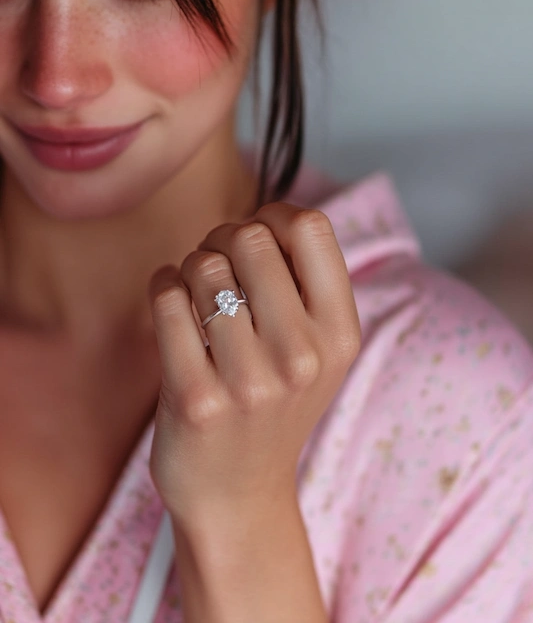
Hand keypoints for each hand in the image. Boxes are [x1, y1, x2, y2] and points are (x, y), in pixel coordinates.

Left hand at [148, 202, 360, 530]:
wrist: (238, 495)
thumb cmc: (273, 404)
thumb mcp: (317, 350)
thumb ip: (304, 283)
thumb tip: (263, 214)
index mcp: (340, 333)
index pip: (311, 226)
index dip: (274, 215)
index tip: (256, 237)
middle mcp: (303, 356)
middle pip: (250, 236)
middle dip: (223, 238)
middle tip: (217, 266)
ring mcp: (250, 381)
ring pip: (203, 264)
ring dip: (190, 268)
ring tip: (196, 297)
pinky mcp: (196, 399)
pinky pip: (167, 298)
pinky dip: (162, 286)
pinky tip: (171, 303)